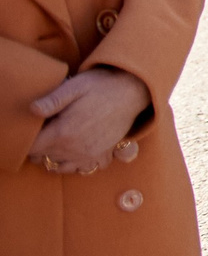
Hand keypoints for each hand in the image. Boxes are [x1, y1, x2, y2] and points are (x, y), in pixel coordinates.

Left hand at [27, 68, 148, 174]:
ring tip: (57, 142)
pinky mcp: (101, 155)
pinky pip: (82, 170)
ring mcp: (89, 154)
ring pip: (59, 167)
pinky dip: (75, 164)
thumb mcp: (74, 86)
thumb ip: (51, 100)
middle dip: (40, 148)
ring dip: (55, 157)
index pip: (32, 148)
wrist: (133, 90)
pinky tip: (75, 150)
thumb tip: (32, 110)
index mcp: (63, 132)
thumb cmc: (101, 85)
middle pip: (43, 158)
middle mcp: (75, 149)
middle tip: (46, 131)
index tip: (33, 130)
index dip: (28, 140)